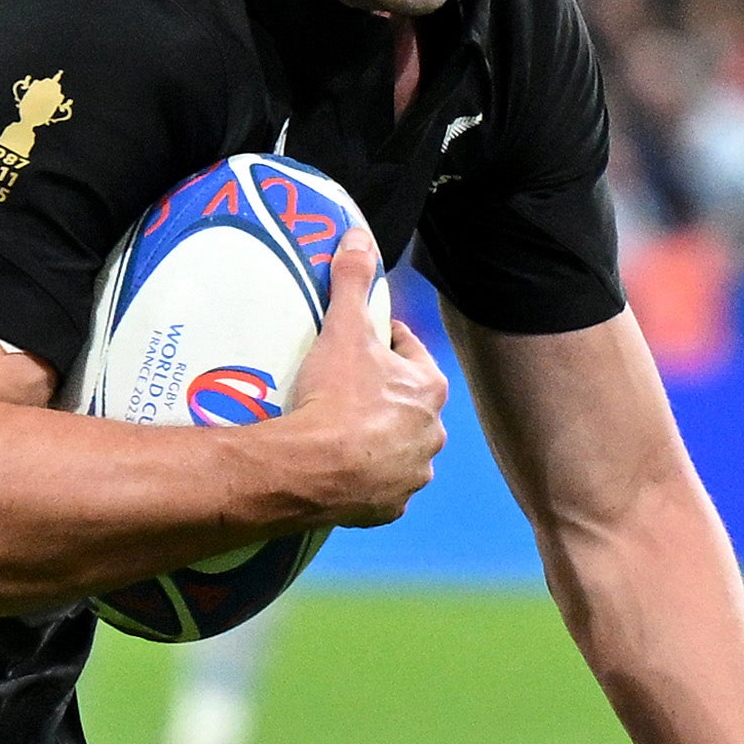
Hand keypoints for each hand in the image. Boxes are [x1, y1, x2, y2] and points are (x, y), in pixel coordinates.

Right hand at [277, 236, 445, 523]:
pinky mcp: (389, 508)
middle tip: (342, 388)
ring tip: (339, 431)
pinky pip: (380, 488)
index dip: (381, 343)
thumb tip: (357, 235)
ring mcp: (413, 474)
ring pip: (398, 448)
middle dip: (382, 395)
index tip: (356, 343)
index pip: (409, 352)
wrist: (310, 470)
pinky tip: (340, 468)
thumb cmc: (334, 398)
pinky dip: (365, 479)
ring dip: (377, 440)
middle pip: (406, 403)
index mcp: (430, 388)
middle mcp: (433, 433)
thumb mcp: (343, 329)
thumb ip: (352, 280)